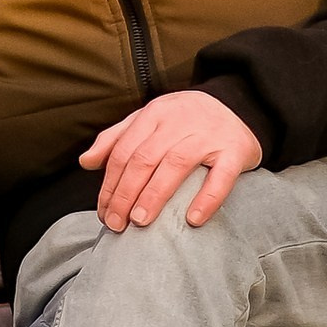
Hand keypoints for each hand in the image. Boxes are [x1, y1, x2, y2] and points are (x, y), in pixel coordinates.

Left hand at [80, 92, 261, 231]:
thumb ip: (116, 138)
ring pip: (176, 165)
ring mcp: (208, 136)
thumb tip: (86, 162)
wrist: (240, 103)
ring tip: (140, 222)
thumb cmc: (187, 118)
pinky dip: (207, 199)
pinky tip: (193, 219)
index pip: (124, 152)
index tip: (104, 213)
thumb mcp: (149, 119)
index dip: (110, 185)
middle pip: (144, 159)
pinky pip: (221, 177)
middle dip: (125, 194)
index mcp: (154, 115)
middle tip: (116, 224)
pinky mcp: (235, 151)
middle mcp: (179, 123)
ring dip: (154, 195)